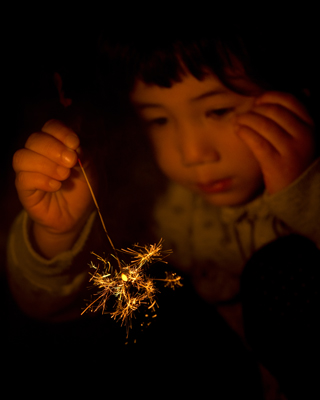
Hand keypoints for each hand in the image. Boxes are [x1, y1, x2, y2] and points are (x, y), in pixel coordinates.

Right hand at [13, 119, 95, 255]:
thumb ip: (86, 155)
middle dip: (54, 148)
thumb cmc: (83, 188)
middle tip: (71, 161)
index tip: (75, 143)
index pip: (50, 126)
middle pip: (34, 139)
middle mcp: (39, 153)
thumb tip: (75, 146)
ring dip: (46, 165)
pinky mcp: (24, 189)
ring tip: (64, 175)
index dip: (61, 132)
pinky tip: (56, 186)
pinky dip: (41, 180)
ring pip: (22, 157)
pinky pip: (23, 178)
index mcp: (56, 143)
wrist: (77, 215)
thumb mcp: (92, 170)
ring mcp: (29, 170)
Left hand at [235, 91, 314, 194]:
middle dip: (255, 109)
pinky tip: (238, 131)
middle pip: (274, 111)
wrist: (298, 192)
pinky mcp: (276, 164)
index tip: (258, 100)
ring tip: (237, 121)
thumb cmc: (297, 160)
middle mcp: (304, 136)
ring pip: (264, 125)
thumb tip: (304, 89)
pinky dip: (245, 133)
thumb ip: (301, 116)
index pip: (290, 101)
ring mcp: (291, 151)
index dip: (271, 96)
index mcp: (312, 126)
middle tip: (244, 113)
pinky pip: (257, 142)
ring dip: (246, 119)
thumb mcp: (305, 136)